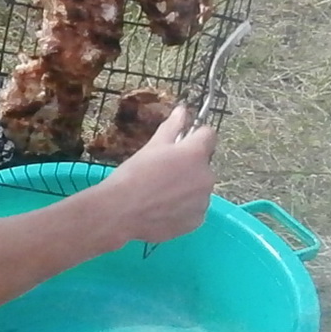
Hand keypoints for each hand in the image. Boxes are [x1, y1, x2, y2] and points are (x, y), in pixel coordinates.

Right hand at [98, 104, 216, 244]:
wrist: (121, 211)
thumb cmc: (134, 174)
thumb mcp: (152, 146)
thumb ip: (172, 127)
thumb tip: (182, 111)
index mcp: (195, 153)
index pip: (209, 135)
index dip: (195, 136)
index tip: (181, 143)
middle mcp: (206, 176)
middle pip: (203, 164)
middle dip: (189, 166)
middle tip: (163, 172)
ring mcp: (203, 201)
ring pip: (199, 187)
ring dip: (187, 187)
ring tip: (161, 193)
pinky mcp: (197, 220)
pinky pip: (195, 208)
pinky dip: (183, 207)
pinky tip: (163, 208)